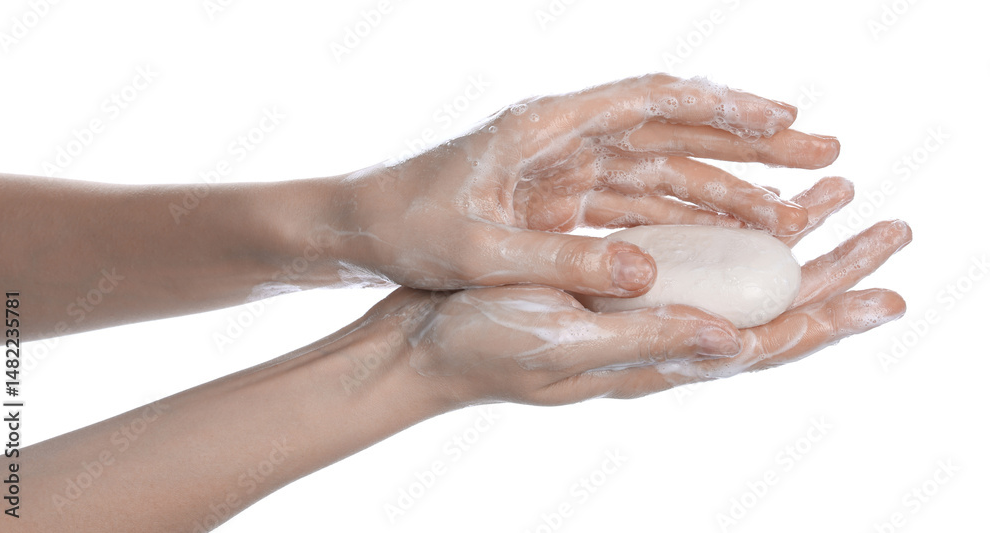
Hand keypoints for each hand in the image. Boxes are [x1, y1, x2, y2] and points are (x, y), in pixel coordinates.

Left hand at [327, 73, 840, 296]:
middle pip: (674, 127)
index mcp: (543, 128)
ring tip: (799, 201)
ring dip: (729, 182)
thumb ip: (559, 260)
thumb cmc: (409, 229)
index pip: (647, 101)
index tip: (781, 120)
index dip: (719, 108)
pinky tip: (730, 234)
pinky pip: (639, 202)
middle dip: (749, 139)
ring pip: (665, 166)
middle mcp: (564, 137)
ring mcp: (567, 166)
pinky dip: (687, 216)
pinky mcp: (563, 197)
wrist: (362, 227)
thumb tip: (647, 272)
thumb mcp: (478, 253)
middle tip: (823, 148)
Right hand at [372, 177, 908, 406]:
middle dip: (834, 269)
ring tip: (833, 202)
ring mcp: (639, 315)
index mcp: (657, 359)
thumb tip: (743, 343)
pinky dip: (730, 235)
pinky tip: (747, 215)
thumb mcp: (569, 342)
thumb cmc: (484, 345)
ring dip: (790, 244)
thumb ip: (654, 341)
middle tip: (892, 229)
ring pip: (736, 281)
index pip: (768, 343)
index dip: (833, 317)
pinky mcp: (613, 291)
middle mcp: (661, 340)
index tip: (891, 294)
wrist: (425, 344)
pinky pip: (691, 265)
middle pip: (770, 309)